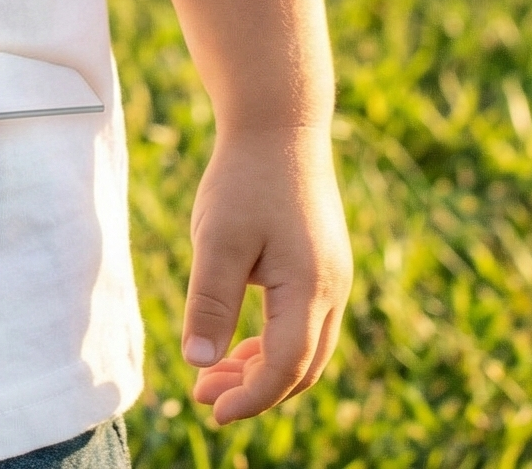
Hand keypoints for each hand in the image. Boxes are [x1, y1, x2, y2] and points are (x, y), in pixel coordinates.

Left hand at [182, 126, 351, 424]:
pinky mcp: (323, 262)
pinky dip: (274, 341)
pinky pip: (306, 322)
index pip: (285, 368)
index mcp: (311, 289)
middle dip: (254, 389)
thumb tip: (198, 364)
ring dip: (263, 368)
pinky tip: (239, 339)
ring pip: (306, 348)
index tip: (211, 409)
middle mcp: (332, 289)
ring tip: (214, 372)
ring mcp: (332, 276)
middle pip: (301, 367)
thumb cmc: (245, 178)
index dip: (249, 397)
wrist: (279, 122)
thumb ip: (212, 303)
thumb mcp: (218, 239)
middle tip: (202, 393)